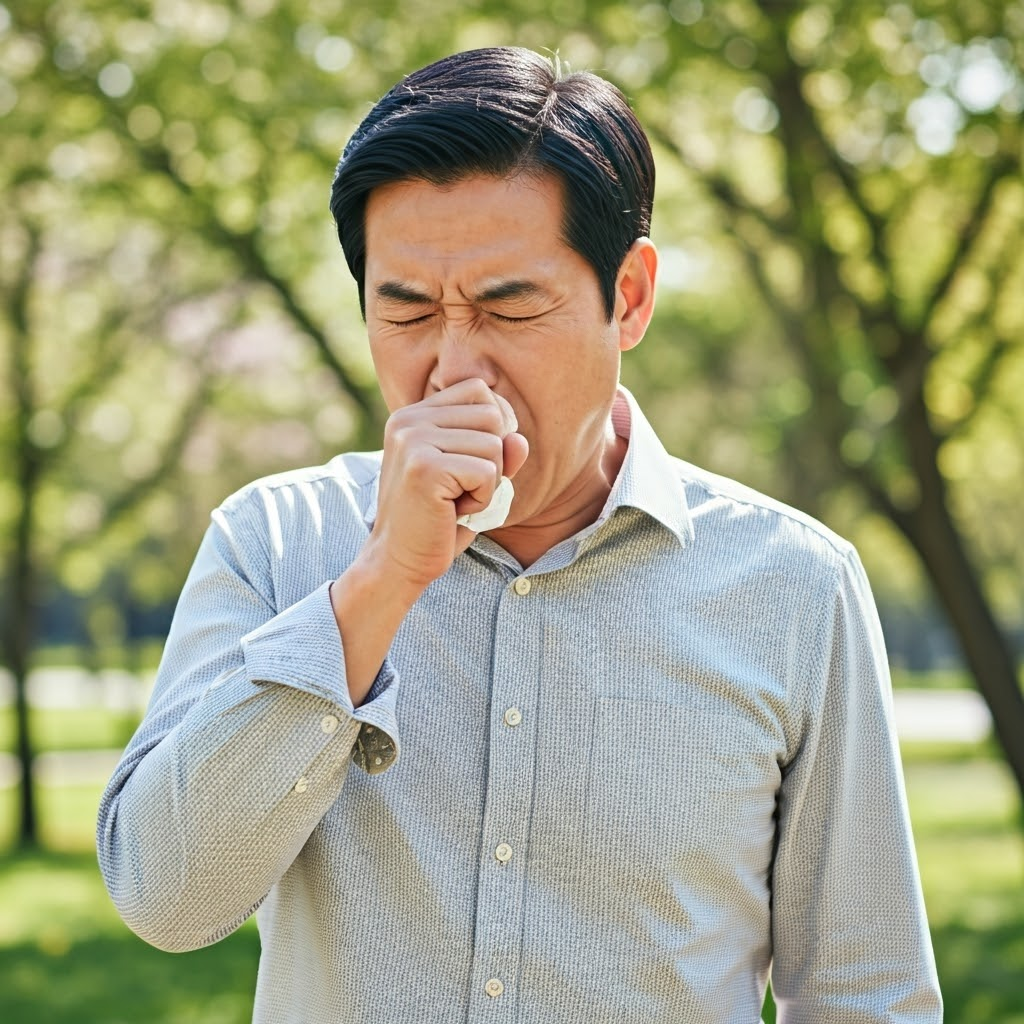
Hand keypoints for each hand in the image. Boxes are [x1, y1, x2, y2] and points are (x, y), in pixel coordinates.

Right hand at [363, 378, 528, 592]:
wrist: (398, 561)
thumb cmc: (439, 519)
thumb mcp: (474, 478)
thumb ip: (499, 451)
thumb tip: (519, 439)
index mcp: (414, 414)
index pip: (479, 390)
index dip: (495, 426)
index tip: (475, 463)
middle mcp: (409, 420)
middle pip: (493, 415)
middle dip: (493, 459)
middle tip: (461, 489)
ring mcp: (413, 441)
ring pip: (495, 445)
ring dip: (488, 483)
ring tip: (455, 501)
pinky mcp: (424, 467)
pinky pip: (488, 473)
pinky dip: (482, 500)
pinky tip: (453, 512)